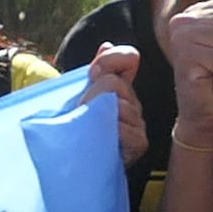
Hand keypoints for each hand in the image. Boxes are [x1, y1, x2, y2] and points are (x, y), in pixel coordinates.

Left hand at [84, 41, 146, 170]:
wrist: (73, 166)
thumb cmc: (74, 131)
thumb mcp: (77, 97)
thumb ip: (94, 72)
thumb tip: (106, 44)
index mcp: (119, 87)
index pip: (128, 58)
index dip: (111, 59)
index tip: (93, 71)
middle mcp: (132, 102)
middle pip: (116, 82)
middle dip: (93, 93)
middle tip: (80, 112)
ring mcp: (138, 123)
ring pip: (120, 105)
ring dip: (96, 115)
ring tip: (87, 130)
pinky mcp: (139, 143)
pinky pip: (127, 129)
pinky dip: (111, 133)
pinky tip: (103, 141)